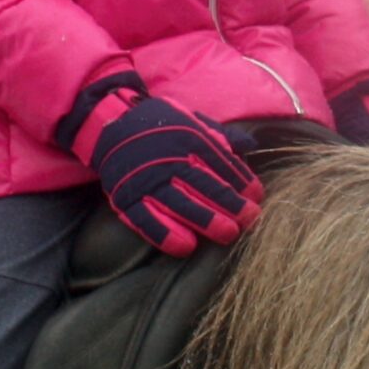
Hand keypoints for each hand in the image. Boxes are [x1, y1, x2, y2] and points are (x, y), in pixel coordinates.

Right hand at [65, 83, 263, 256]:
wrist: (112, 123)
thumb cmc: (162, 126)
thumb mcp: (193, 121)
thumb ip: (221, 136)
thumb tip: (250, 143)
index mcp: (190, 139)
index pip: (221, 162)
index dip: (241, 181)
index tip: (256, 197)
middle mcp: (170, 160)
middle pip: (204, 185)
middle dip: (230, 203)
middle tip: (250, 219)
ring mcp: (147, 180)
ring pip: (179, 204)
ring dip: (205, 220)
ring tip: (228, 234)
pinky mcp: (127, 197)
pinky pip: (145, 219)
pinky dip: (164, 234)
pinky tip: (185, 246)